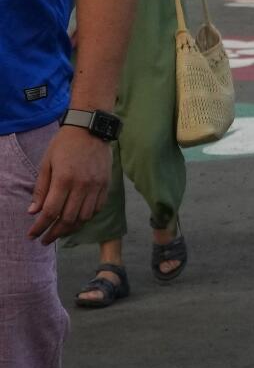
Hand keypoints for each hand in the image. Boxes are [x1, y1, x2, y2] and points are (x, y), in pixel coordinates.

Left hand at [27, 127, 110, 243]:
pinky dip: (87, 217)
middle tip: (45, 240)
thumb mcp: (46, 164)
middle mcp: (82, 185)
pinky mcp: (106, 184)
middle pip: (68, 219)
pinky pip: (98, 208)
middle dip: (54, 233)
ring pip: (85, 217)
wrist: (91, 128)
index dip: (40, 227)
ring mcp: (97, 185)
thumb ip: (41, 189)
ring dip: (71, 228)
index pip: (50, 212)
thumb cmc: (64, 144)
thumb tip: (33, 212)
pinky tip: (78, 219)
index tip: (32, 236)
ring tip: (61, 231)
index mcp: (64, 179)